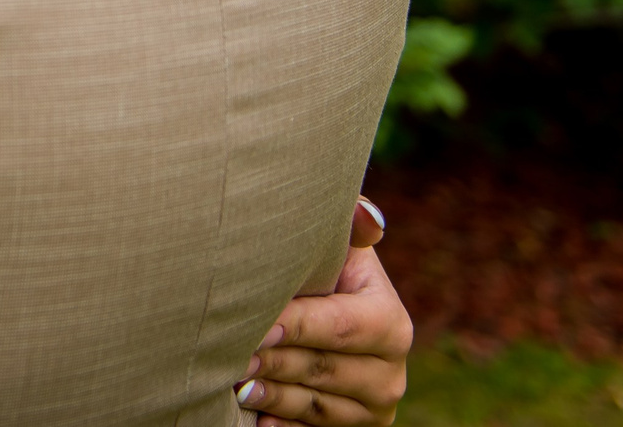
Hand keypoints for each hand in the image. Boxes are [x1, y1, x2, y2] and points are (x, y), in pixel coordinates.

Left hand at [238, 197, 412, 426]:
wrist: (327, 314)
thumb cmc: (326, 270)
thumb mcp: (341, 246)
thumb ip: (352, 227)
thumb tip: (365, 216)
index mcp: (391, 323)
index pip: (338, 327)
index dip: (297, 325)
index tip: (258, 324)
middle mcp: (390, 374)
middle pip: (322, 369)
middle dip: (274, 361)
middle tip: (231, 356)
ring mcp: (371, 409)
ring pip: (313, 405)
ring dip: (270, 395)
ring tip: (232, 383)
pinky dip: (280, 425)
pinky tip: (251, 417)